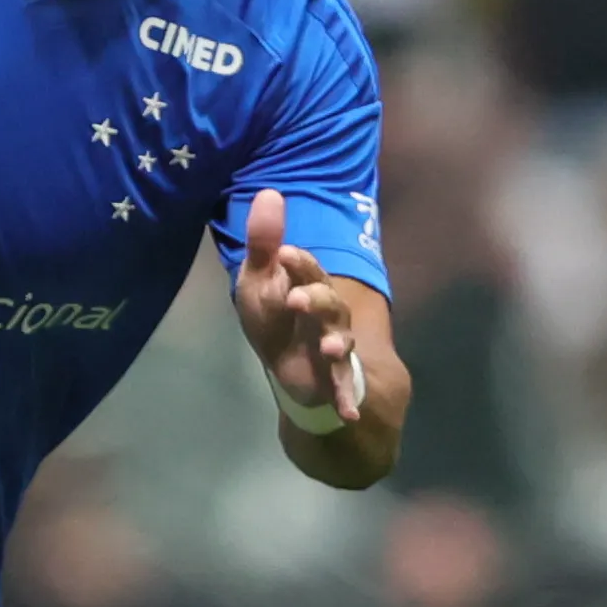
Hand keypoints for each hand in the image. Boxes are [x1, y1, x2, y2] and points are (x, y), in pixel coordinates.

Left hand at [234, 188, 360, 425]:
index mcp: (306, 285)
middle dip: (315, 300)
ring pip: (340, 340)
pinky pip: (343, 386)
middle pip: (328, 302)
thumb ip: (264, 242)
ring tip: (329, 349)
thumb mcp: (258, 279)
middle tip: (295, 299)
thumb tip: (269, 192)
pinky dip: (346, 399)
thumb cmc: (271, 314)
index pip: (306, 270)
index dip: (299, 263)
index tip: (286, 255)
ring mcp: (332, 343)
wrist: (284, 361)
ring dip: (337, 343)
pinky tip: (348, 414)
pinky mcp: (331, 375)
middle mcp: (327, 312)